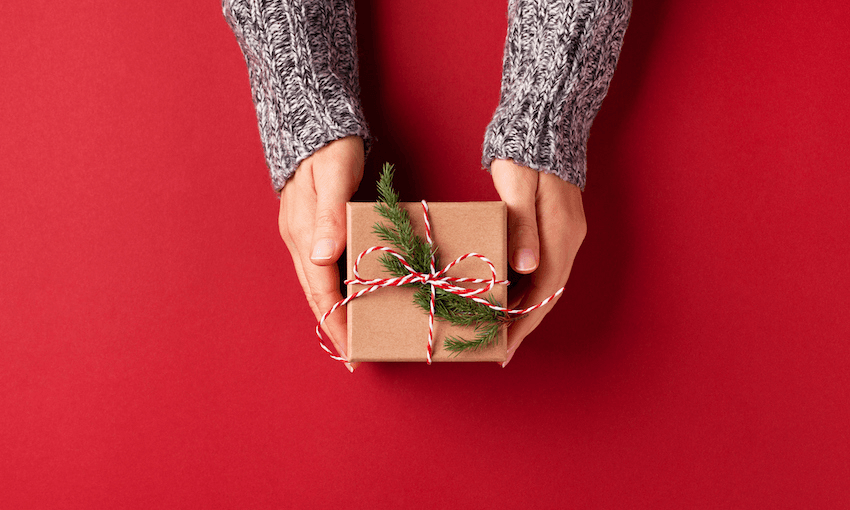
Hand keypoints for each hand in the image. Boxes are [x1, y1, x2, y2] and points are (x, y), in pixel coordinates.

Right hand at [278, 136, 364, 370]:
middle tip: (353, 354)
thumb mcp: (334, 176)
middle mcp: (299, 239)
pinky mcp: (311, 228)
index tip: (350, 348)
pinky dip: (334, 289)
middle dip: (333, 325)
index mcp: (303, 233)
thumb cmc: (331, 148)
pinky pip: (322, 269)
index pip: (320, 289)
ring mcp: (303, 235)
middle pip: (316, 293)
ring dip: (332, 310)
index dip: (335, 320)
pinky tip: (347, 297)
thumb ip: (330, 215)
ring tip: (351, 334)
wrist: (316, 122)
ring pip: (317, 284)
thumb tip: (323, 257)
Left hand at [490, 159, 586, 366]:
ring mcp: (564, 233)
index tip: (505, 346)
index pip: (544, 292)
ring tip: (496, 328)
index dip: (523, 322)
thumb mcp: (519, 188)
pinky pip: (542, 267)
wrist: (544, 122)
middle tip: (496, 346)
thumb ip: (523, 227)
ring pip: (544, 282)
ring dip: (523, 306)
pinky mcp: (555, 227)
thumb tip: (527, 268)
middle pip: (546, 293)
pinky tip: (505, 294)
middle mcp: (568, 239)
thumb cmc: (525, 154)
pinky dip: (525, 286)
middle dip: (522, 322)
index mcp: (561, 235)